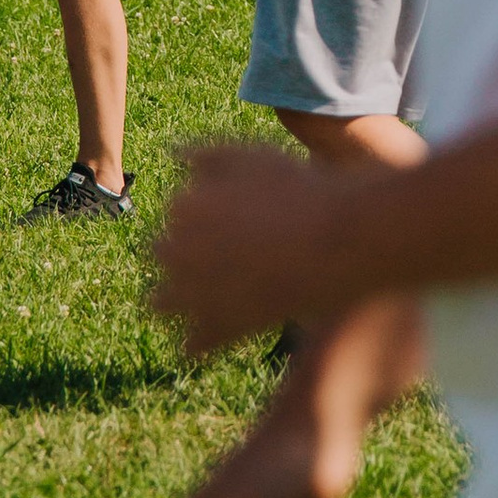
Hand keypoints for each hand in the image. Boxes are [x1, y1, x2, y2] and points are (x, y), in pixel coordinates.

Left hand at [152, 142, 349, 353]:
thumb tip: (171, 154)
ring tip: (208, 300)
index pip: (175, 214)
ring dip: (173, 302)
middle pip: (160, 256)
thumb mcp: (249, 155)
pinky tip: (219, 334)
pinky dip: (201, 341)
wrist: (337, 240)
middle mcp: (177, 251)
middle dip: (180, 256)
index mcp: (182, 207)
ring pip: (160, 304)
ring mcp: (194, 294)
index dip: (199, 218)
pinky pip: (193, 344)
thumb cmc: (298, 191)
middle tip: (222, 257)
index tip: (228, 221)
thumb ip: (205, 153)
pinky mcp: (218, 330)